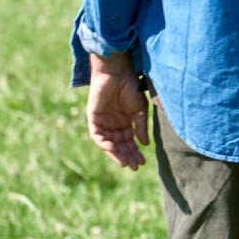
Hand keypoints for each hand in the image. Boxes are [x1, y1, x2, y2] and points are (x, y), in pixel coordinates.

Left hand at [86, 53, 149, 170]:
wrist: (118, 72)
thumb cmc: (130, 87)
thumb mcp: (140, 110)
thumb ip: (140, 127)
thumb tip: (144, 144)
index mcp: (124, 122)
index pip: (129, 142)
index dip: (135, 153)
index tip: (142, 162)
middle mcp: (113, 124)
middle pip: (119, 145)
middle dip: (127, 156)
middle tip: (134, 166)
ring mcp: (103, 122)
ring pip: (108, 144)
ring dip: (116, 154)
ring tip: (124, 162)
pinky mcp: (93, 118)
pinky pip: (97, 136)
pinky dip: (104, 144)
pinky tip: (113, 149)